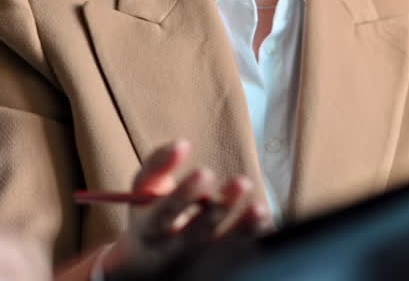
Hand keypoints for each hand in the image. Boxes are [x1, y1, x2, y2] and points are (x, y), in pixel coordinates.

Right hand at [105, 139, 268, 277]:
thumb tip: (184, 144)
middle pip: (195, 234)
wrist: (146, 260)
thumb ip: (159, 163)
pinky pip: (236, 253)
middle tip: (241, 182)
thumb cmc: (149, 209)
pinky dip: (251, 237)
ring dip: (242, 227)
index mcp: (149, 227)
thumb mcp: (144, 187)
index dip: (184, 193)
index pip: (165, 212)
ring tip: (260, 207)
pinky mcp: (212, 265)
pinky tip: (264, 218)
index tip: (205, 171)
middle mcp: (172, 249)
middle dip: (216, 210)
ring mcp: (195, 260)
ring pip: (221, 248)